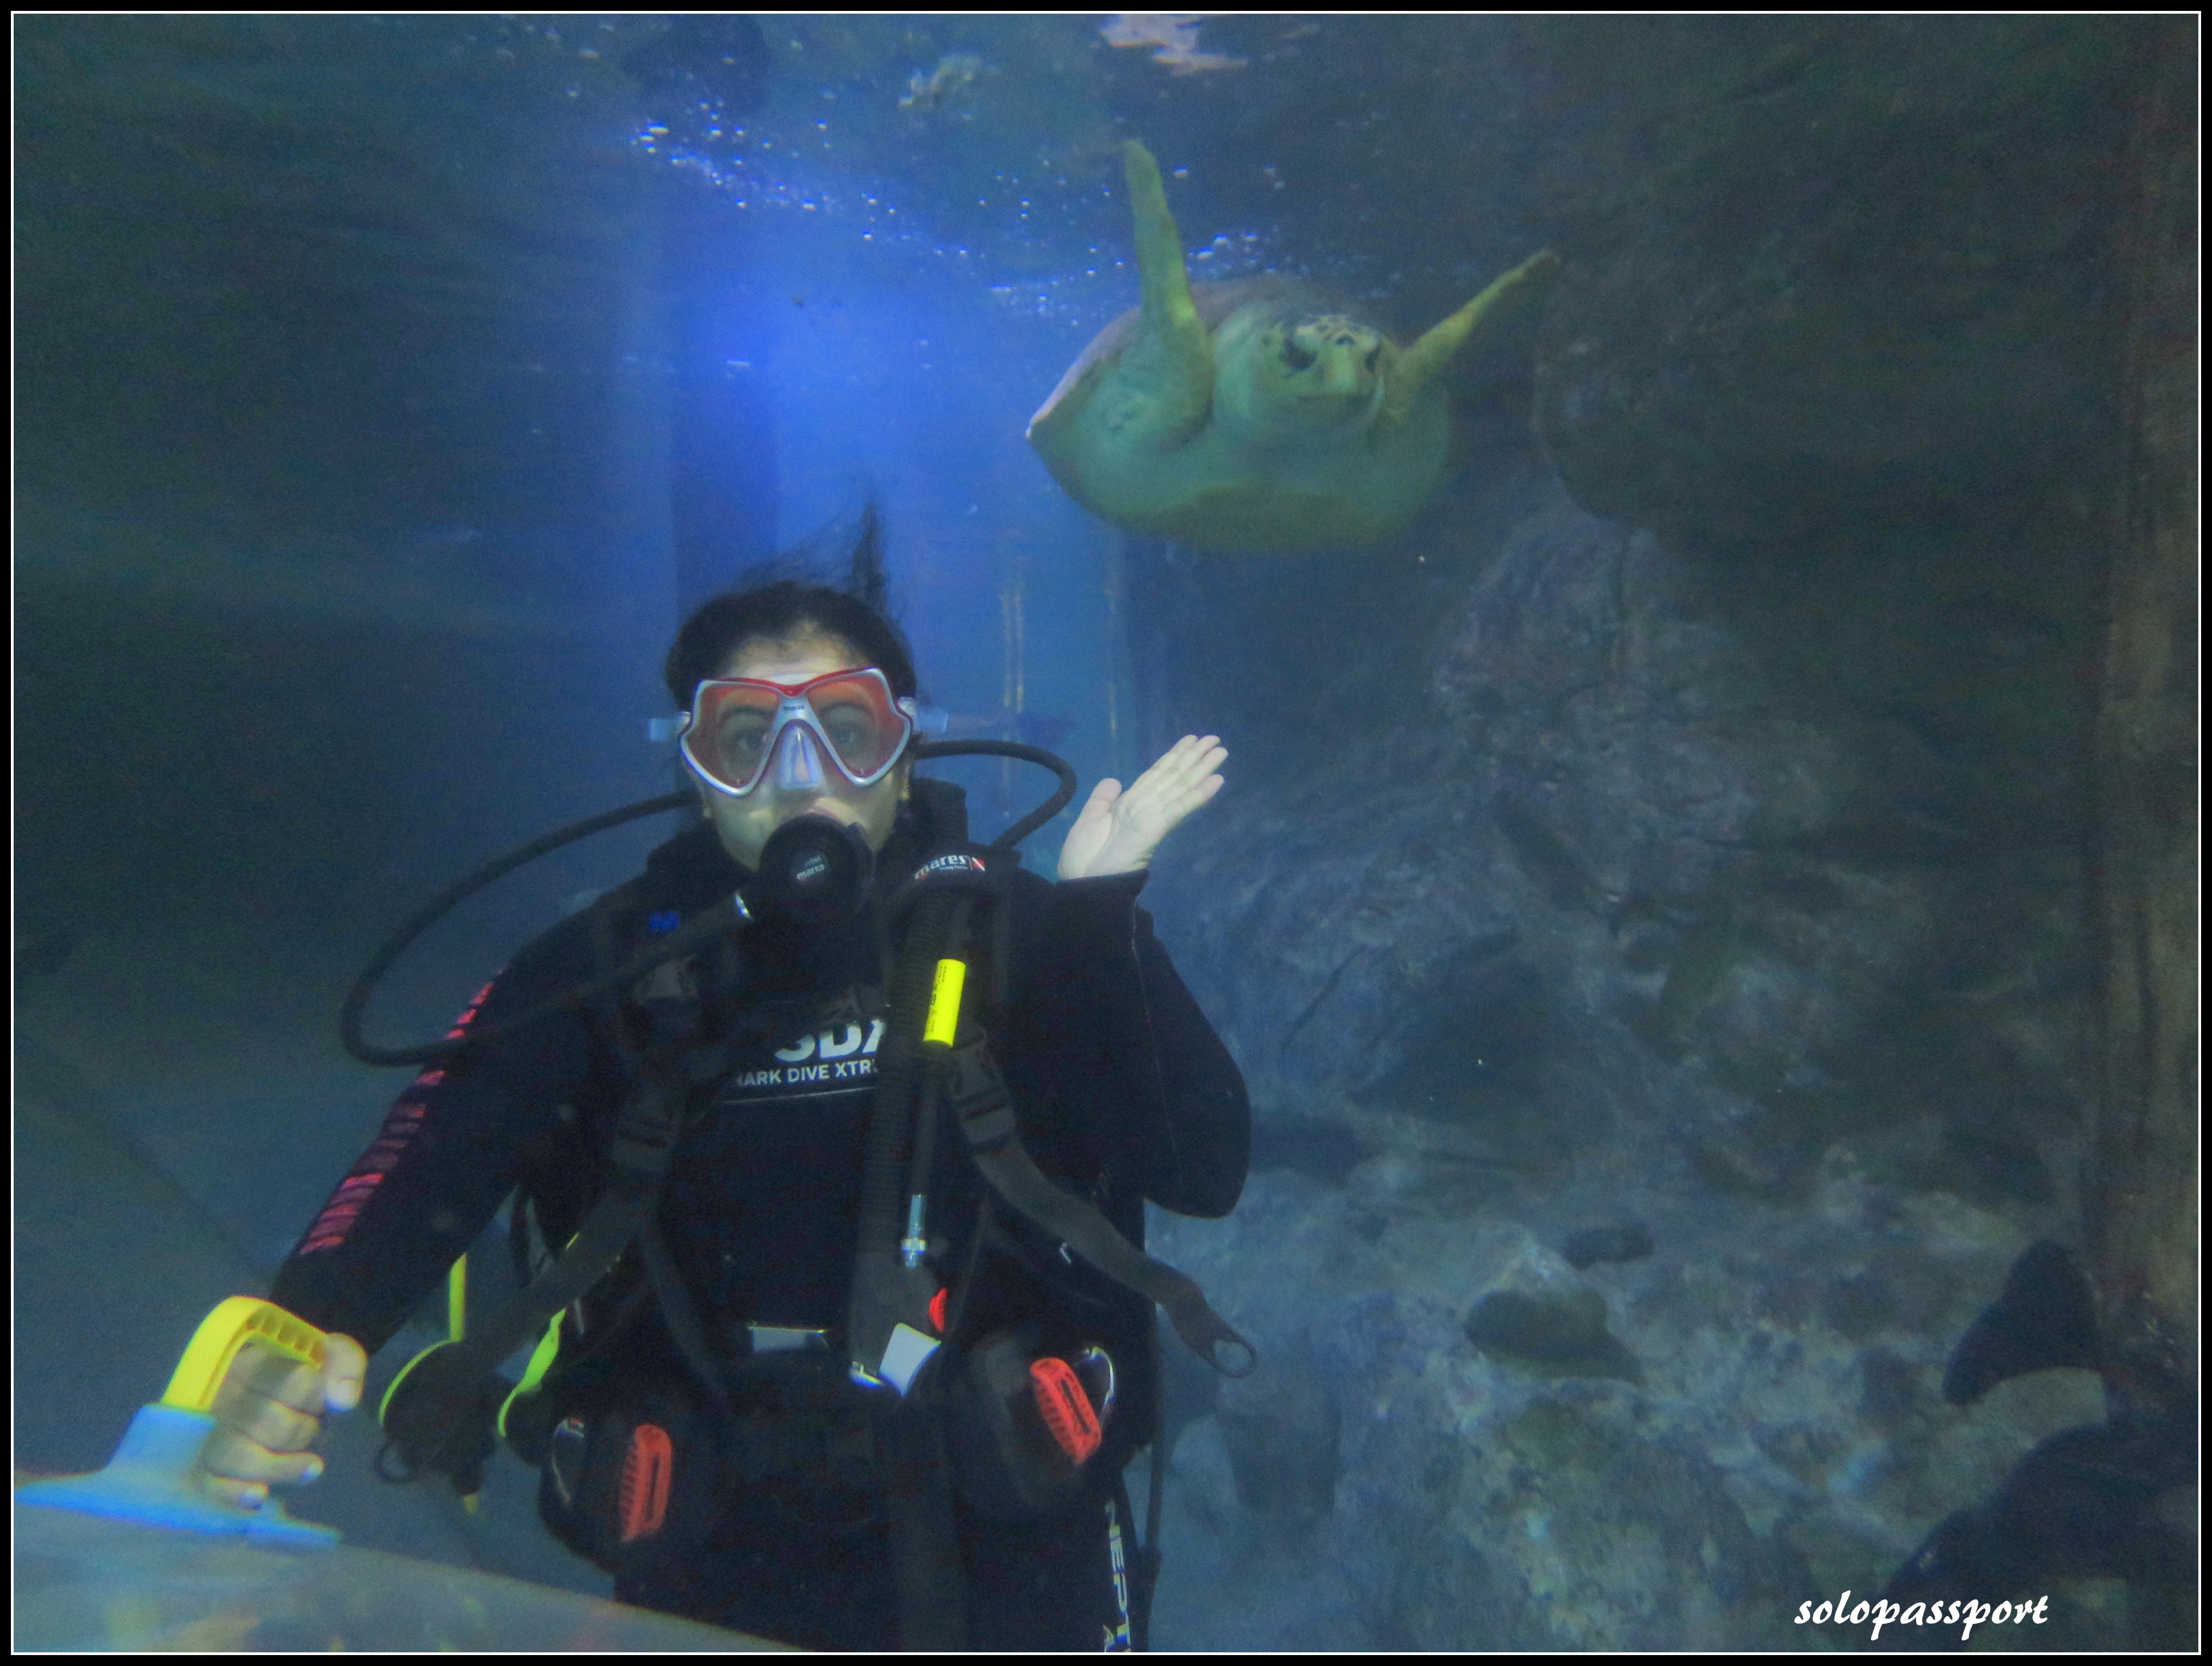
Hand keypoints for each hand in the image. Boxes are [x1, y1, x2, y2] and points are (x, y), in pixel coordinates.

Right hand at [198, 1331, 366, 1508]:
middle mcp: (226, 1397)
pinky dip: (233, 1491)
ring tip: (313, 1467)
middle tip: (315, 1431)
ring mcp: (214, 1434)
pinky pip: (209, 1482)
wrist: (291, 1411)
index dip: (313, 1394)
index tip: (328, 1401)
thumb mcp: (335, 1363)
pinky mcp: (209, 1469)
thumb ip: (347, 1367)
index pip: (284, 1377)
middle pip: (259, 1418)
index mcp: (254, 1364)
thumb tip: (344, 1398)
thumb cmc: (311, 1385)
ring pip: (233, 1451)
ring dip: (278, 1464)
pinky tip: (259, 1495)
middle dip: (300, 1430)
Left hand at [1057, 734, 1225, 879]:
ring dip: (1202, 769)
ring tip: (1221, 751)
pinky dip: (1198, 794)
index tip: (1190, 740)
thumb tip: (1115, 780)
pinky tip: (1217, 781)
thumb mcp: (1089, 819)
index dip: (1174, 756)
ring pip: (1182, 786)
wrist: (1083, 883)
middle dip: (1194, 757)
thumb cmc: (1083, 858)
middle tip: (1215, 739)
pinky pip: (1180, 808)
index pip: (1157, 774)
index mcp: (1130, 803)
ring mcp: (1154, 817)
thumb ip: (1102, 799)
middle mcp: (1146, 806)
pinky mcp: (1157, 829)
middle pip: (1175, 776)